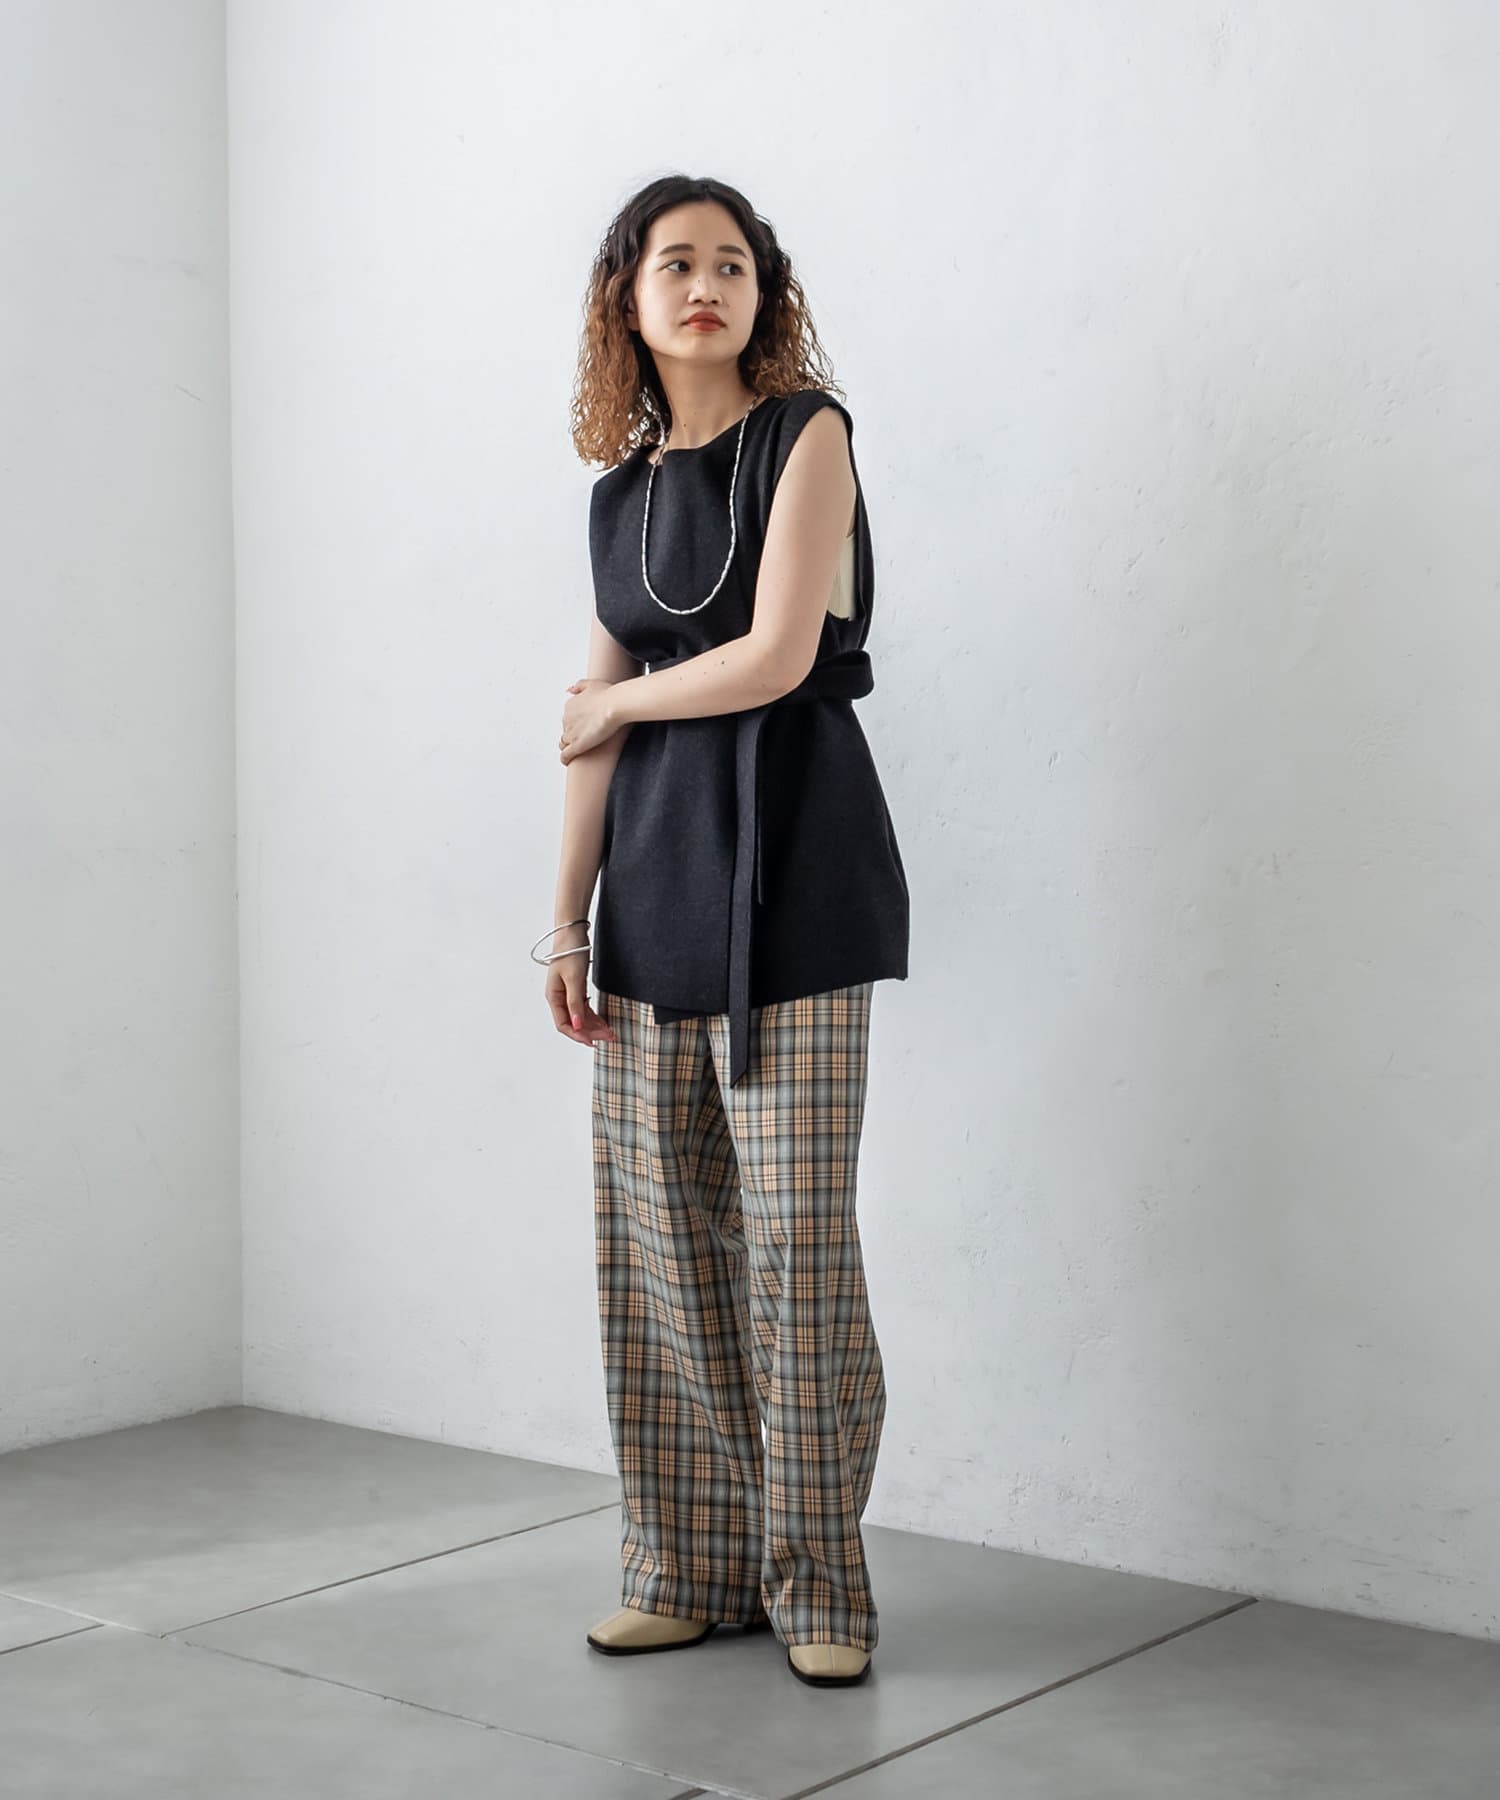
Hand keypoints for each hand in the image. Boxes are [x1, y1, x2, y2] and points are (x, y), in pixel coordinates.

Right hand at [542, 926, 615, 1046]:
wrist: (572, 933)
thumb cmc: (570, 952)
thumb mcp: (574, 979)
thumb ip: (575, 1003)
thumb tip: (576, 1025)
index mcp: (553, 997)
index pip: (564, 1024)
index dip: (578, 1035)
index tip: (594, 1042)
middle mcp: (558, 998)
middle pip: (573, 1023)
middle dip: (590, 1032)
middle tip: (609, 1037)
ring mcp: (566, 994)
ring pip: (579, 1017)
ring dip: (593, 1025)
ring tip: (610, 1031)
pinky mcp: (575, 988)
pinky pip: (583, 1008)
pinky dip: (593, 1015)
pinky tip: (603, 1020)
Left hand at [559, 677, 619, 763]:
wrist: (614, 705)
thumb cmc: (608, 694)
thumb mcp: (591, 683)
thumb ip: (579, 686)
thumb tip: (569, 690)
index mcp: (570, 706)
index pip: (568, 719)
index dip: (575, 724)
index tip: (583, 727)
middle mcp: (567, 719)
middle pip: (566, 730)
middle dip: (573, 735)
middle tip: (585, 739)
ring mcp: (571, 733)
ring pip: (564, 743)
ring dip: (568, 747)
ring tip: (576, 752)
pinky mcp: (577, 745)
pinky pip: (565, 755)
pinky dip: (565, 759)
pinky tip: (567, 762)